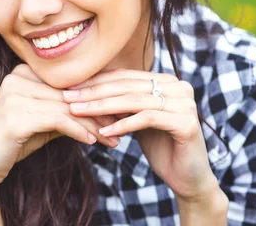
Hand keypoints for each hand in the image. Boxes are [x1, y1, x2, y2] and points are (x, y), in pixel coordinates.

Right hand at [0, 64, 118, 187]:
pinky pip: (56, 120)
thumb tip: (99, 111)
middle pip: (68, 95)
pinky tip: (91, 142)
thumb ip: (64, 111)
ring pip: (66, 108)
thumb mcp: (42, 123)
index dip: (94, 97)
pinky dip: (77, 131)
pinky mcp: (15, 116)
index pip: (66, 83)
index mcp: (22, 73)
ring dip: (93, 125)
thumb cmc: (12, 143)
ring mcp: (14, 96)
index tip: (117, 110)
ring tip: (112, 138)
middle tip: (122, 125)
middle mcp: (16, 78)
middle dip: (98, 112)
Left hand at [63, 69, 219, 200]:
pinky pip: (147, 118)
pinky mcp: (187, 123)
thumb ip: (121, 103)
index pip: (124, 76)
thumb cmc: (160, 147)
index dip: (95, 81)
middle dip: (93, 92)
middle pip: (127, 86)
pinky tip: (102, 131)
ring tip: (77, 111)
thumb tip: (83, 89)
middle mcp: (179, 86)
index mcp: (167, 81)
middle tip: (67, 97)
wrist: (188, 179)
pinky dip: (122, 125)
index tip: (68, 87)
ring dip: (101, 106)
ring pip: (134, 100)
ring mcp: (185, 103)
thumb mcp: (136, 120)